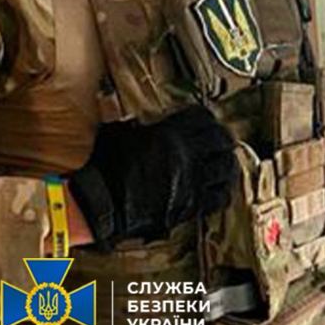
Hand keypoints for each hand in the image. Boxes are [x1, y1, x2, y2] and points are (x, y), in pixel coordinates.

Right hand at [69, 106, 236, 246]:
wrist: (97, 203)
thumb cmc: (101, 168)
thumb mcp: (120, 135)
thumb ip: (138, 128)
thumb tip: (139, 125)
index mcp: (171, 133)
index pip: (202, 118)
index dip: (206, 119)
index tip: (207, 122)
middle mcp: (187, 155)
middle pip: (221, 142)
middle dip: (223, 141)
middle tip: (221, 143)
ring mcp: (192, 181)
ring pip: (226, 169)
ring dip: (227, 166)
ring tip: (224, 165)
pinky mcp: (191, 205)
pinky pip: (218, 198)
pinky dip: (221, 194)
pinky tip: (218, 192)